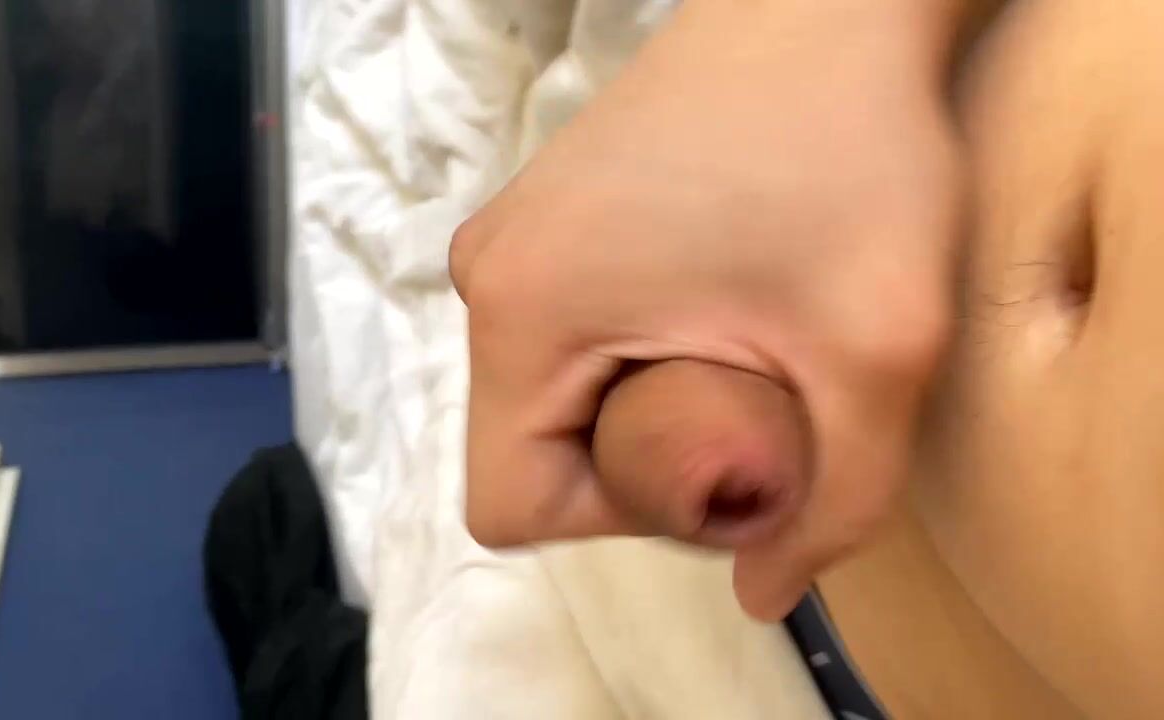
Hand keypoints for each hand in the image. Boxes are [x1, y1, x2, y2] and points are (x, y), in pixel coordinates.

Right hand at [450, 0, 962, 619]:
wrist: (824, 4)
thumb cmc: (848, 145)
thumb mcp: (876, 350)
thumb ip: (836, 505)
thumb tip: (764, 593)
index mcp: (525, 312)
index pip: (510, 504)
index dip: (618, 520)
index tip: (718, 453)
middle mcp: (489, 275)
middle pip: (532, 451)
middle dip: (640, 458)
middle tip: (751, 391)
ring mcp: (513, 239)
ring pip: (550, 395)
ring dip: (642, 401)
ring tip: (741, 332)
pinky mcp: (548, 220)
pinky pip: (567, 335)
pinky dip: (635, 349)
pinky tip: (718, 295)